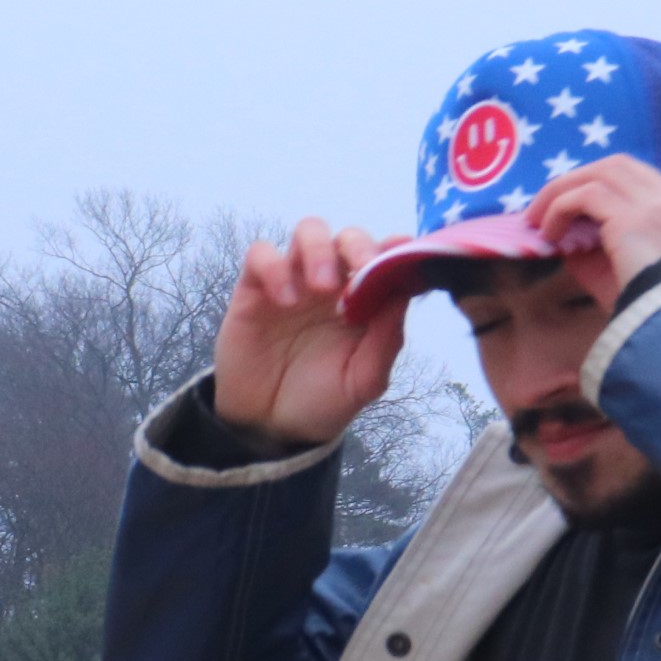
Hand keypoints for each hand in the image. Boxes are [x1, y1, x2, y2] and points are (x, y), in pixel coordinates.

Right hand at [213, 218, 409, 444]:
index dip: (395, 249)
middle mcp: (332, 284)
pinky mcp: (254, 289)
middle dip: (359, 245)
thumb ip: (387, 340)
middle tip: (361, 268)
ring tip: (320, 287)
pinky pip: (261, 254)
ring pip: (308, 231)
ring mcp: (294, 281)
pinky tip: (285, 301)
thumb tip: (406, 292)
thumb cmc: (322, 402)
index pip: (384, 259)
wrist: (269, 429)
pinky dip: (274, 267)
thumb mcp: (363, 381)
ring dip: (319, 249)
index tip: (404, 248)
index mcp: (365, 301)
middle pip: (348, 237)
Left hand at [523, 156, 660, 307]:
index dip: (606, 189)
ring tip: (538, 218)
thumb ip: (609, 254)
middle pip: (621, 167)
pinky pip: (587, 195)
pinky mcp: (635, 218)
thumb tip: (568, 238)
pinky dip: (560, 207)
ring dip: (563, 191)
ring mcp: (660, 205)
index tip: (578, 211)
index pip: (645, 183)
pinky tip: (548, 232)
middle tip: (550, 204)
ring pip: (602, 173)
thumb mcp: (637, 279)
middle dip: (580, 180)